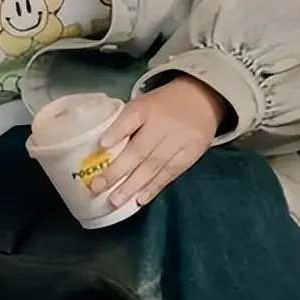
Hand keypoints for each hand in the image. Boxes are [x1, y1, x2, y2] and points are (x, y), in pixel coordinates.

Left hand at [90, 76, 226, 207]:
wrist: (203, 99)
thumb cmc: (163, 105)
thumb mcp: (142, 104)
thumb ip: (125, 123)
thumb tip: (102, 148)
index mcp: (147, 107)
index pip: (131, 117)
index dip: (117, 131)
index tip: (102, 145)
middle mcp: (163, 125)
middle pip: (139, 149)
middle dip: (117, 171)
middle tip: (97, 188)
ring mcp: (179, 141)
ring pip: (154, 165)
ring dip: (133, 185)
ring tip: (116, 200)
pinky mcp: (192, 154)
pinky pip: (170, 173)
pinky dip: (154, 187)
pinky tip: (140, 199)